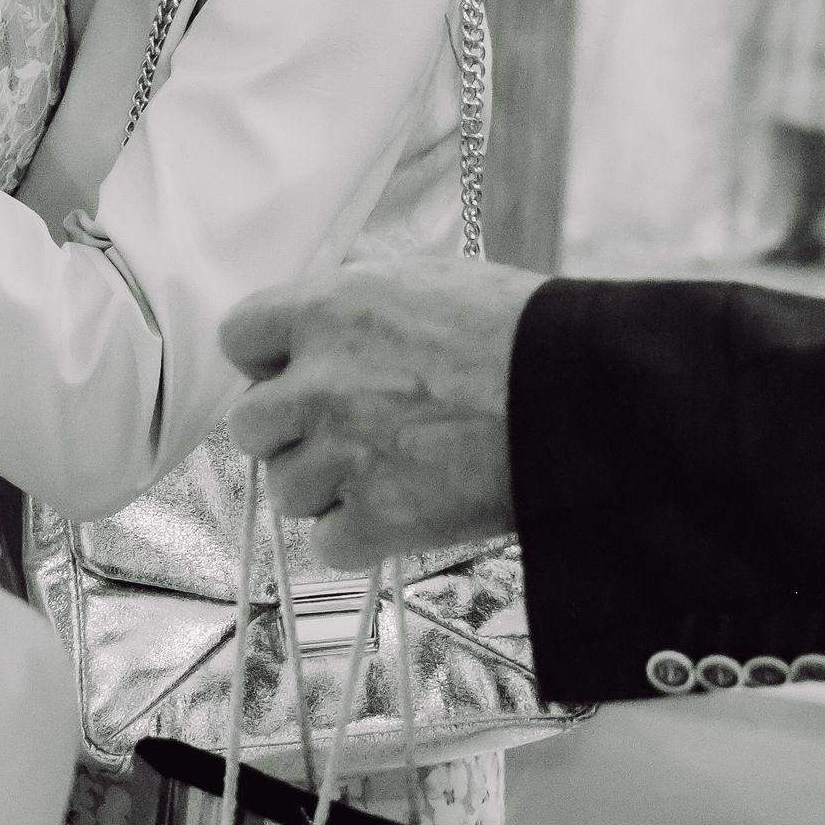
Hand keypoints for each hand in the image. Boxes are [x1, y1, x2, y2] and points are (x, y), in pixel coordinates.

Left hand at [219, 259, 539, 566]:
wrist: (585, 398)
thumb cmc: (522, 329)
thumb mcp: (426, 279)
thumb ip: (355, 300)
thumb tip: (317, 315)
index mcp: (327, 311)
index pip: (238, 337)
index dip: (268, 359)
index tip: (296, 371)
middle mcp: (319, 382)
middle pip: (249, 426)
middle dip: (290, 431)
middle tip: (342, 430)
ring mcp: (344, 455)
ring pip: (286, 490)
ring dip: (325, 487)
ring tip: (385, 471)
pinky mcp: (379, 519)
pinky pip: (328, 545)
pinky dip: (359, 537)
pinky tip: (399, 511)